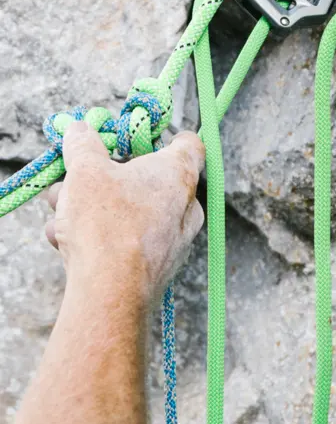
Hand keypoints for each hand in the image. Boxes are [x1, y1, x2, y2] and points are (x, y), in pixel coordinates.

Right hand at [44, 122, 204, 304]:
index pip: (189, 145)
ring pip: (133, 213)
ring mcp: (175, 241)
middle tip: (75, 177)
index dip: (166, 136)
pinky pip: (129, 243)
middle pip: (149, 180)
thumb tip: (79, 129)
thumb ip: (82, 144)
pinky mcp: (158, 269)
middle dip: (106, 177)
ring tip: (58, 209)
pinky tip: (64, 242)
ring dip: (94, 208)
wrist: (110, 293)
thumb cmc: (104, 222)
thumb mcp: (85, 171)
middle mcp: (185, 207)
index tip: (139, 139)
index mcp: (178, 175)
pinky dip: (100, 238)